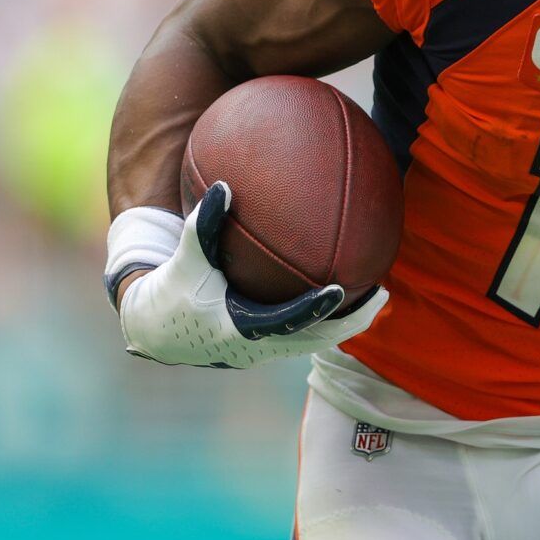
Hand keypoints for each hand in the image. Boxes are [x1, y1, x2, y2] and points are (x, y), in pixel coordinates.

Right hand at [113, 182, 389, 368]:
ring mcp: (266, 352)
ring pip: (317, 341)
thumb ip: (203, 225)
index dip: (314, 310)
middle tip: (383, 294)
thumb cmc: (172, 291)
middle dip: (352, 321)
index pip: (286, 323)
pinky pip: (308, 336)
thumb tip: (224, 186)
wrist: (156, 330)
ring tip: (378, 295)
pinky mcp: (268, 348)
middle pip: (317, 340)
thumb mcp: (185, 259)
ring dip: (348, 322)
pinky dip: (330, 320)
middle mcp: (258, 348)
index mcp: (238, 330)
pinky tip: (349, 293)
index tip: (341, 290)